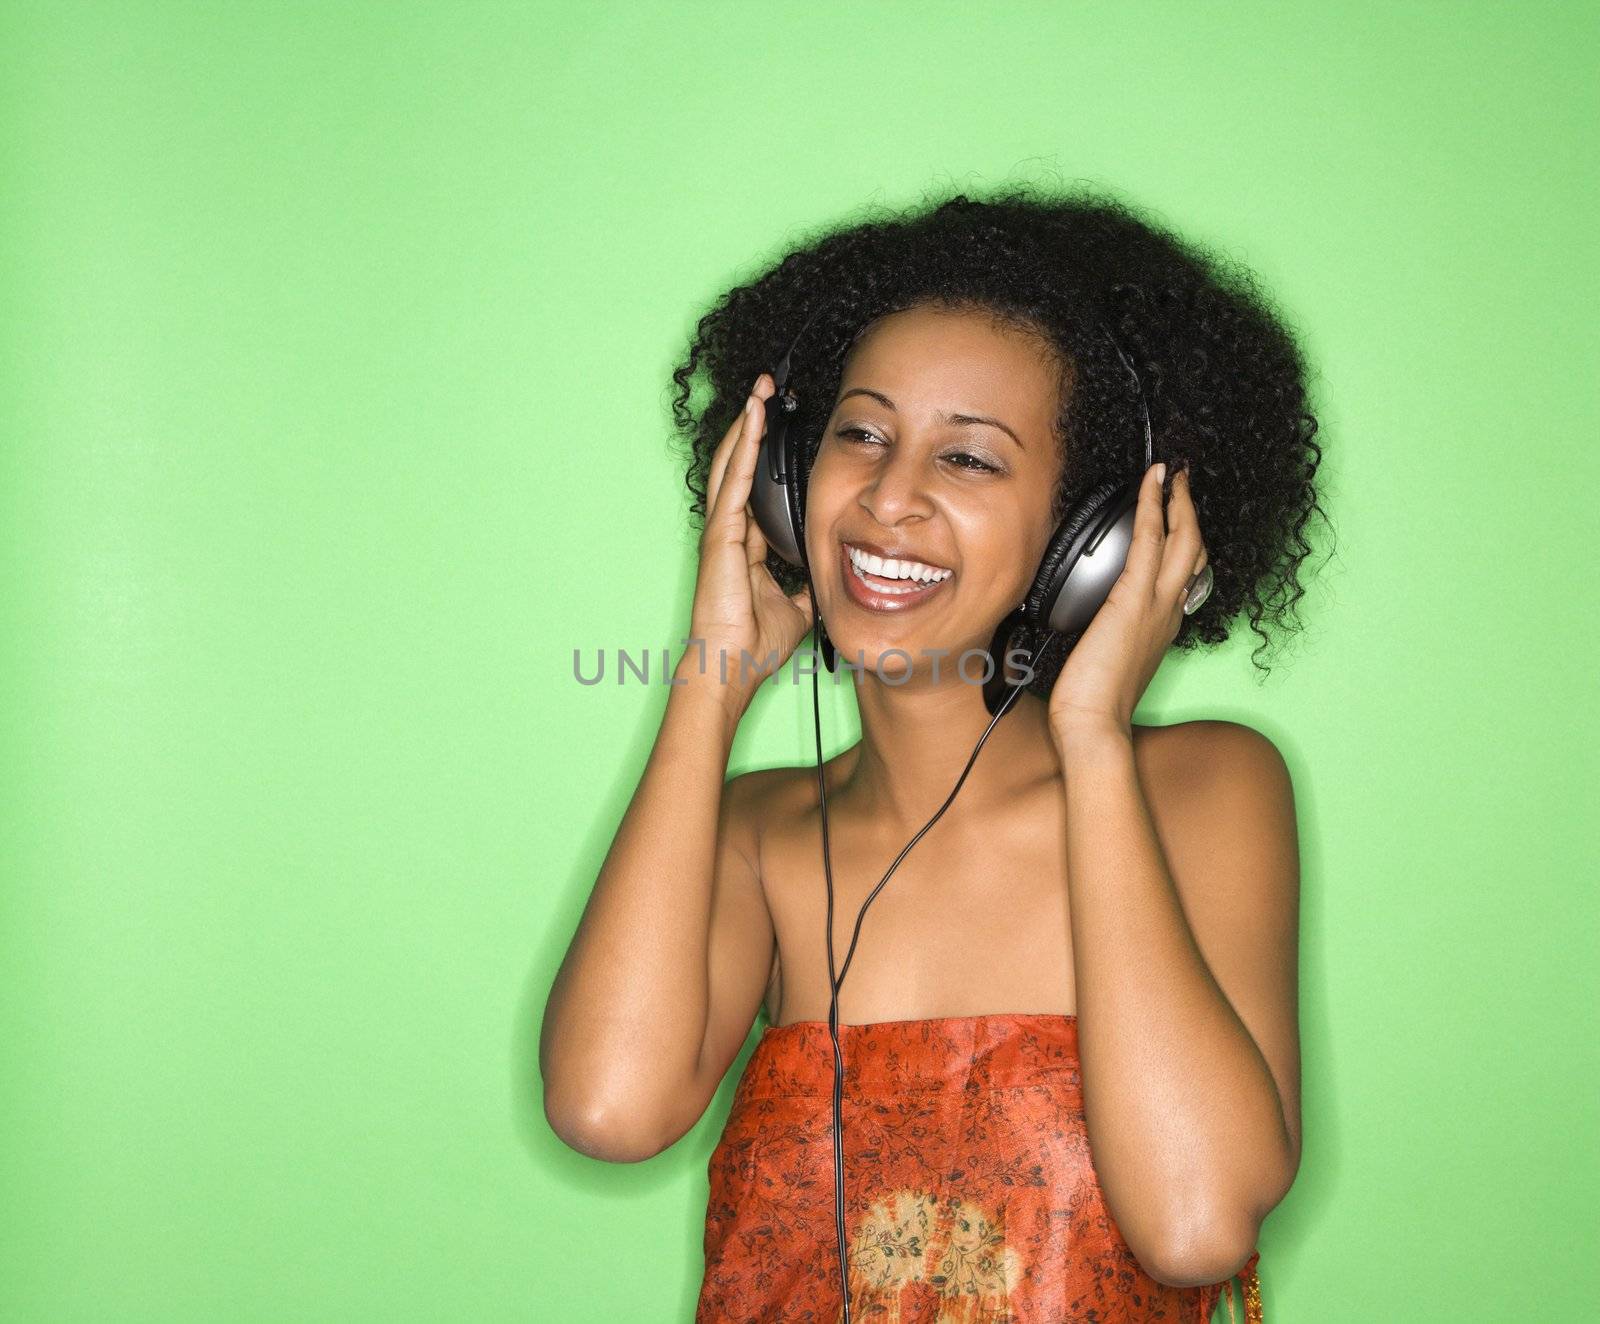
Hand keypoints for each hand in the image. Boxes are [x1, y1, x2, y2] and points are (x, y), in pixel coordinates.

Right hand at [683, 373, 816, 705]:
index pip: (756, 487)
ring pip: (733, 464)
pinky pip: (734, 480)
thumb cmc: (754, 644)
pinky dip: (744, 446)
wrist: (732, 667)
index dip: (766, 455)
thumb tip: (829, 576)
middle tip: (769, 391)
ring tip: (760, 390)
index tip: (782, 427)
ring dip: (747, 424)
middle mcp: (730, 531)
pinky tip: (754, 418)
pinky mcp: (720, 534)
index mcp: (746, 544)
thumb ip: (808, 584)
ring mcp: (722, 530)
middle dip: (754, 427)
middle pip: (740, 466)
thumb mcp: (798, 606)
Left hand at [1047, 462, 1209, 738]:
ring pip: (1184, 540)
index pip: (1183, 575)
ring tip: (1173, 472)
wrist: (1092, 724)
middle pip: (1194, 550)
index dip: (1183, 543)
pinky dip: (1153, 506)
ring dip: (1178, 500)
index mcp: (1163, 627)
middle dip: (1190, 512)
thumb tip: (1089, 623)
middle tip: (1184, 481)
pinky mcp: (1135, 598)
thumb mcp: (1106, 660)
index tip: (1176, 520)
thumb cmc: (1092, 703)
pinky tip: (1152, 483)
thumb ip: (1108, 635)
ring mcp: (1157, 604)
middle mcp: (1169, 612)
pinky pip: (1151, 540)